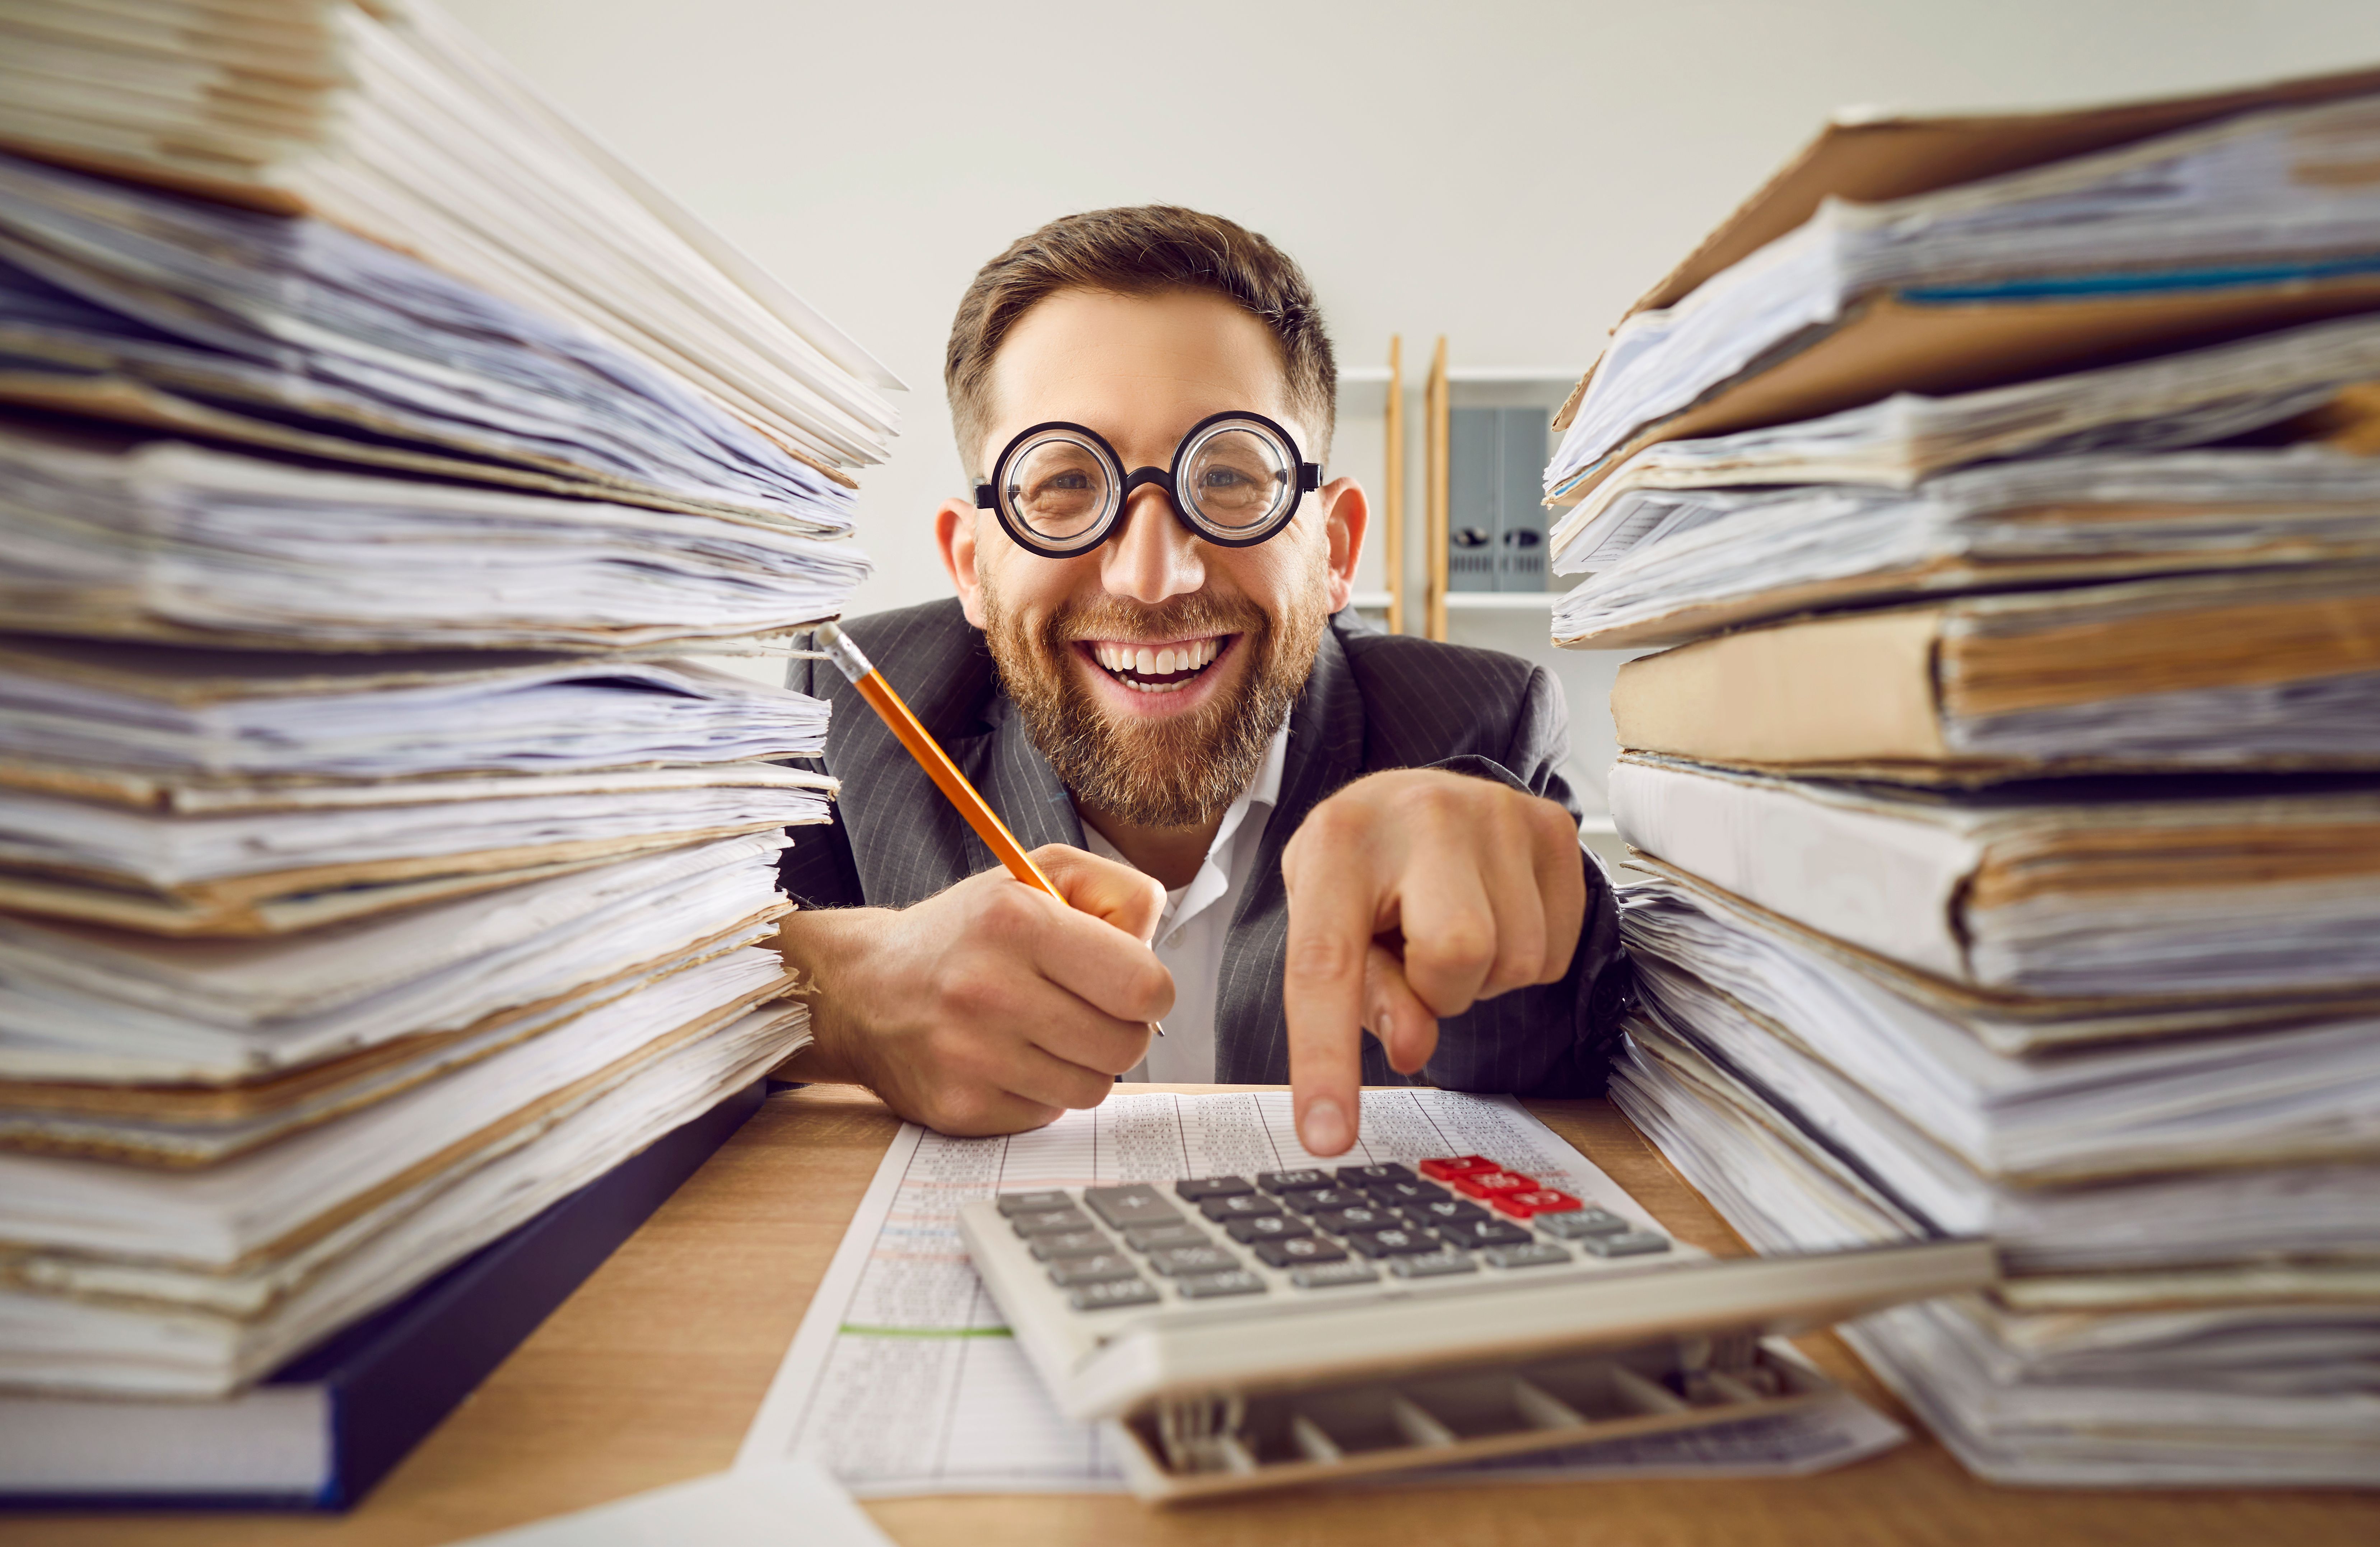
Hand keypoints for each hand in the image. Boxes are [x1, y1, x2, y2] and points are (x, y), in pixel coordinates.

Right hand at [775, 843, 1172, 1134]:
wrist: (864, 987)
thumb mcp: (1038, 875)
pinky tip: (1008, 1059)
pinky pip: (1046, 1115)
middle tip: (1086, 1009)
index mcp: (1016, 921)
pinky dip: (1040, 1091)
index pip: (1143, 985)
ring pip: (1092, 1088)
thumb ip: (1118, 892)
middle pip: (1126, 1045)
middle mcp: (988, 989)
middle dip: (1121, 1028)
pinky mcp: (959, 1107)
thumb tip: (1155, 948)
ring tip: (1044, 1032)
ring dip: (1082, 1063)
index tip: (1129, 984)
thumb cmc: (965, 933)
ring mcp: (970, 1056)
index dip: (1151, 989)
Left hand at [1280, 770, 1584, 1154]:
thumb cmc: (1364, 874)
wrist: (1410, 800)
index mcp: (1337, 843)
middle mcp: (1420, 813)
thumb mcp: (1333, 927)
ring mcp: (1497, 811)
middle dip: (1440, 989)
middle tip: (1417, 957)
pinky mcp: (1552, 824)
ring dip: (1482, 976)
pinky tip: (1493, 914)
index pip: (1326, 963)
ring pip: (1515, 961)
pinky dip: (1525, 956)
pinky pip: (1556, 948)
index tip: (1328, 1136)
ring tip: (1452, 927)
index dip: (1326, 1057)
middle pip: (1455, 956)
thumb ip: (1364, 998)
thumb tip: (1415, 1047)